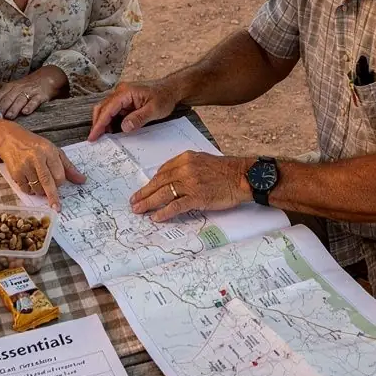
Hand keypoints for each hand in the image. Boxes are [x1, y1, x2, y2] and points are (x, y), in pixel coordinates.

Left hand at [0, 65, 68, 119]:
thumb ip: (3, 98)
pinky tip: (26, 112)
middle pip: (7, 99)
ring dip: (14, 108)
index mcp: (9, 87)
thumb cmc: (27, 86)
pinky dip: (30, 106)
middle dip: (1, 108)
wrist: (47, 77)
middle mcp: (18, 89)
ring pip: (20, 100)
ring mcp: (29, 92)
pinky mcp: (40, 95)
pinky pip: (34, 101)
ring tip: (9, 116)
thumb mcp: (14, 88)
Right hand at [0, 118, 84, 209]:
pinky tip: (31, 183)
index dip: (60, 182)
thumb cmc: (36, 146)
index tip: (60, 185)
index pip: (59, 174)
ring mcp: (24, 166)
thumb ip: (68, 167)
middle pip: (47, 183)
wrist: (11, 140)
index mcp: (49, 152)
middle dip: (53, 196)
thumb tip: (82, 180)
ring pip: (37, 188)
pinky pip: (26, 189)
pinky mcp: (15, 173)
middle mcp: (36, 158)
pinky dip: (30, 190)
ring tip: (40, 183)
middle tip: (56, 206)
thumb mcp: (54, 151)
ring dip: (41, 191)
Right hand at [89, 79, 177, 140]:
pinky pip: (113, 111)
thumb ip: (139, 118)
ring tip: (102, 137)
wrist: (171, 89)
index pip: (108, 109)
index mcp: (125, 92)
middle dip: (97, 124)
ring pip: (106, 110)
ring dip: (103, 123)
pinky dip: (110, 121)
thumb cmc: (164, 97)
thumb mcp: (154, 110)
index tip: (93, 136)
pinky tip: (111, 131)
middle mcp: (120, 92)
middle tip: (94, 139)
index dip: (99, 124)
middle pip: (102, 108)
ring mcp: (121, 96)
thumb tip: (124, 127)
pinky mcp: (124, 101)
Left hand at [130, 151, 250, 221]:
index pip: (162, 171)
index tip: (144, 190)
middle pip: (159, 182)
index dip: (151, 183)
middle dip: (144, 193)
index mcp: (185, 159)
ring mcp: (190, 183)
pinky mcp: (197, 197)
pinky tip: (156, 217)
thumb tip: (169, 178)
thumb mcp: (202, 160)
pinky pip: (176, 206)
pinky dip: (164, 212)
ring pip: (163, 194)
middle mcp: (185, 169)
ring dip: (149, 203)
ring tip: (139, 210)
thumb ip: (185, 166)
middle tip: (134, 201)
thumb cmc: (225, 170)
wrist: (241, 176)